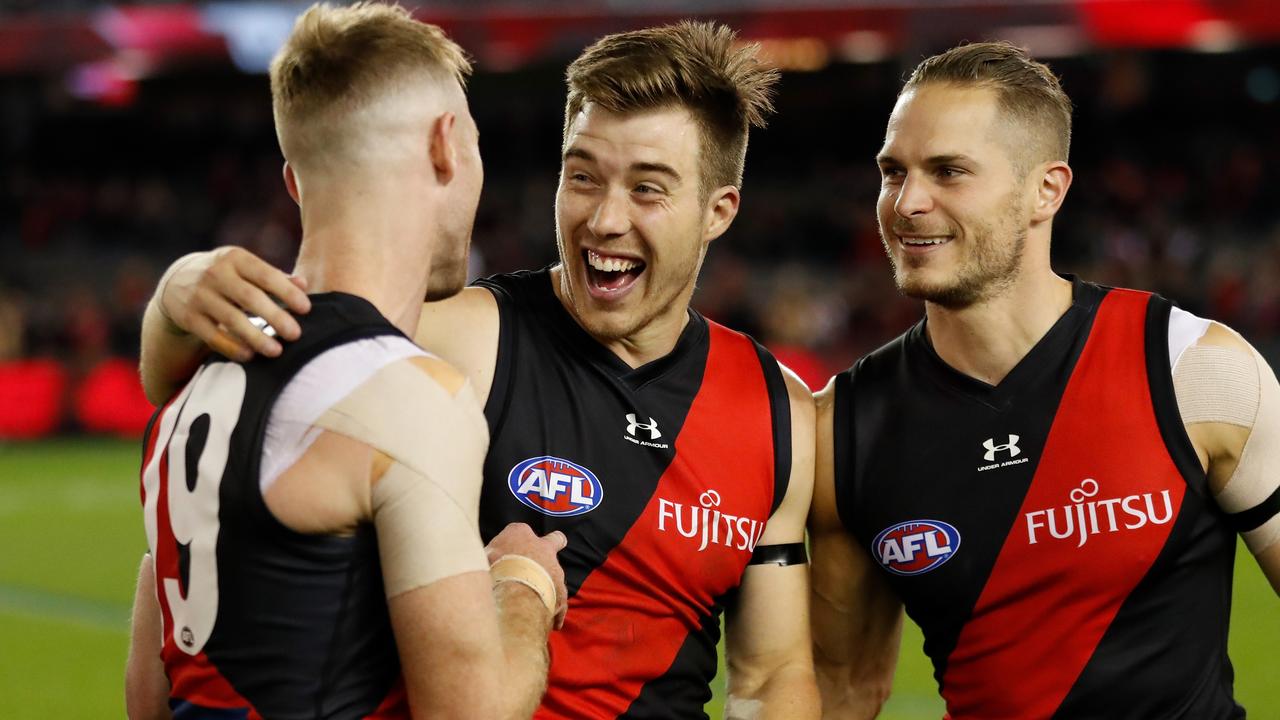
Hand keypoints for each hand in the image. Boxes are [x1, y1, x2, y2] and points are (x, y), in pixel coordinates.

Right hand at [158, 247, 310, 360]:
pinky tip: (250, 356)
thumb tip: (304, 285)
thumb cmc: (226, 275)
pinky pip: (213, 336)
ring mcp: (200, 296)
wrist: (178, 281)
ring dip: (256, 337)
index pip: (265, 275)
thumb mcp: (246, 267)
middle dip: (275, 317)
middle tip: (295, 334)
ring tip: (276, 351)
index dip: (287, 292)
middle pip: (250, 298)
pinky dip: (232, 347)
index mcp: (235, 258)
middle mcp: (216, 274)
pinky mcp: (189, 317)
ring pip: (231, 319)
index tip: (306, 309)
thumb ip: (274, 276)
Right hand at [485, 523, 568, 627]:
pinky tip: (553, 623)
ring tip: (534, 599)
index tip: (510, 547)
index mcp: (520, 534)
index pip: (519, 530)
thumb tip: (479, 561)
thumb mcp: (481, 557)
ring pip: (555, 573)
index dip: (515, 539)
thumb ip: (486, 556)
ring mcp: (555, 571)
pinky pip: (560, 601)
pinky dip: (555, 610)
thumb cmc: (492, 570)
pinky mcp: (561, 593)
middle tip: (557, 543)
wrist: (514, 591)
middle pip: (553, 540)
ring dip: (547, 582)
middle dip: (553, 542)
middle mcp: (543, 548)